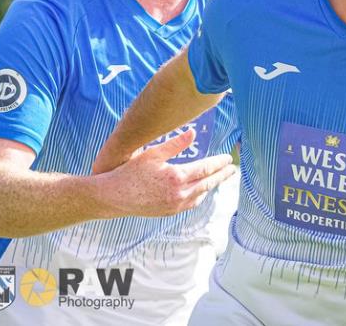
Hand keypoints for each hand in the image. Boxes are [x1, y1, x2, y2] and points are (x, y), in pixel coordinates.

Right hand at [95, 131, 235, 217]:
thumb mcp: (153, 153)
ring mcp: (174, 206)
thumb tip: (193, 133)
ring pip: (200, 195)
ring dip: (211, 186)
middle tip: (232, 169)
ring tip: (219, 177)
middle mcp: (179, 194)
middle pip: (207, 183)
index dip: (218, 163)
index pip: (205, 169)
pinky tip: (201, 190)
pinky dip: (199, 195)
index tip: (228, 158)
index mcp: (176, 178)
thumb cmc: (130, 172)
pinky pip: (190, 203)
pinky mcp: (168, 212)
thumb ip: (175, 144)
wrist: (113, 197)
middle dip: (221, 175)